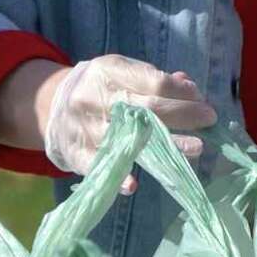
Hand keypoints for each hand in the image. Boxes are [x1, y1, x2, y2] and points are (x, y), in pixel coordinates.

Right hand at [41, 55, 216, 184]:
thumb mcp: (120, 72)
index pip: (152, 82)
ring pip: (130, 139)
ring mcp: (85, 127)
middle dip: (183, 115)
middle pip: (147, 109)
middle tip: (209, 119)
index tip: (201, 99)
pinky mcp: (76, 152)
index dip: (180, 92)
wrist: (48, 105)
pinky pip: (98, 165)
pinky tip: (134, 184)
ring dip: (167, 145)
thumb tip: (190, 87)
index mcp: (108, 72)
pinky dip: (117, 176)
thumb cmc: (99, 88)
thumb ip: (153, 79)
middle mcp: (96, 98)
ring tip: (196, 148)